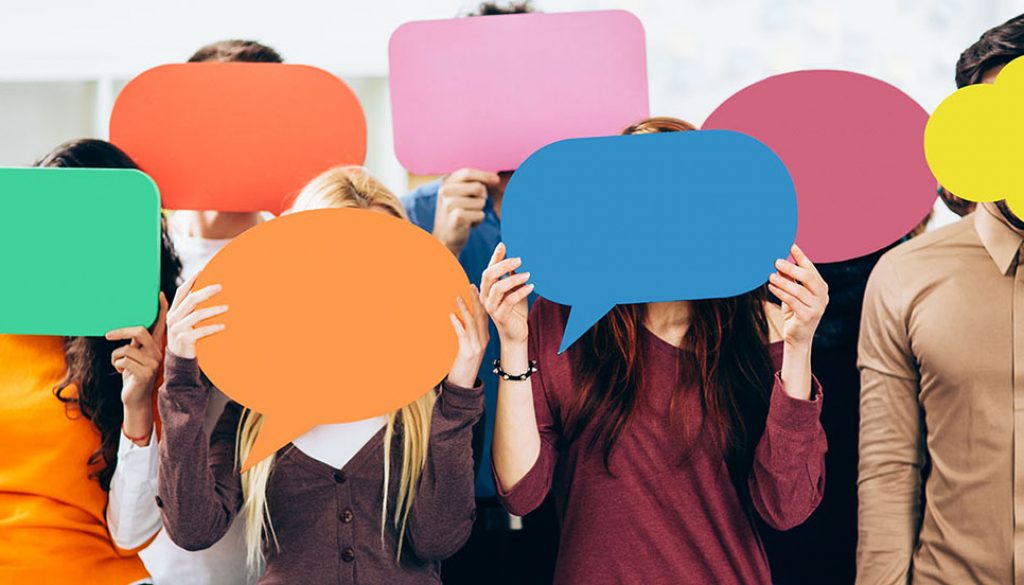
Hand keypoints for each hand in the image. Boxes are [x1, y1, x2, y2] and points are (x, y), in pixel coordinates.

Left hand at [106, 293, 168, 409]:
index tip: (159, 294)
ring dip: (115, 357)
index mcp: (155, 346)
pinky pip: (123, 361)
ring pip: (126, 349)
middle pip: (140, 331)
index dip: (161, 309)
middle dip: (121, 332)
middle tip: (108, 335)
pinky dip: (117, 365)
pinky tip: (122, 372)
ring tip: (119, 365)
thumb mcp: (135, 356)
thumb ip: (135, 343)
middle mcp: (157, 353)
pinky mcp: (145, 374)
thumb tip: (126, 329)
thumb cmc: (132, 375)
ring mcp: (152, 363)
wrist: (135, 399)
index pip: (161, 325)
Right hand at [166, 272, 227, 358]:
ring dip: (213, 310)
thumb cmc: (187, 335)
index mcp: (173, 310)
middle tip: (221, 287)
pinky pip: (200, 332)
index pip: (181, 291)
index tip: (203, 270)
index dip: (191, 280)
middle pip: (191, 300)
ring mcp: (177, 329)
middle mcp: (173, 318)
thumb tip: (207, 289)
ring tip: (227, 308)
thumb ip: (190, 307)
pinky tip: (223, 326)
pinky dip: (213, 328)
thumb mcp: (185, 320)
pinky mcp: (183, 340)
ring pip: (196, 315)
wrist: (179, 358)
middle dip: (206, 292)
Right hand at [433, 169, 499, 255]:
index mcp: (446, 183)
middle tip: (473, 207)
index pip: (467, 173)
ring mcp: (449, 204)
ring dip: (479, 211)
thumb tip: (496, 179)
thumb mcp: (460, 195)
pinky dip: (478, 221)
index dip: (484, 175)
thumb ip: (473, 184)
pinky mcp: (457, 217)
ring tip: (468, 216)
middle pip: (478, 187)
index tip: (496, 180)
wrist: (444, 239)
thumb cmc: (456, 215)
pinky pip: (480, 215)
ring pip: (481, 202)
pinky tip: (468, 225)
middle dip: (482, 197)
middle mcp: (445, 191)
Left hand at [447, 284, 489, 387]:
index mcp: (485, 337)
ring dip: (465, 309)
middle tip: (472, 285)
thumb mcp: (468, 347)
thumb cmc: (463, 365)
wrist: (463, 385)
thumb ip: (465, 333)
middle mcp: (483, 340)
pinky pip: (462, 335)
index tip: (478, 287)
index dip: (483, 301)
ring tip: (458, 298)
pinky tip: (451, 316)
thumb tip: (458, 317)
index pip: (486, 315)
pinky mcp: (467, 353)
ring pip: (472, 323)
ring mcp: (476, 347)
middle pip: (482, 316)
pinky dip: (457, 324)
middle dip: (477, 300)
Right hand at [480, 243, 532, 344]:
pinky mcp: (500, 316)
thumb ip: (513, 275)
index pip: (489, 268)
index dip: (495, 256)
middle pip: (489, 275)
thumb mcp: (515, 289)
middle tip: (520, 259)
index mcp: (487, 288)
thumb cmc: (515, 309)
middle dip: (504, 265)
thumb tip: (517, 258)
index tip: (504, 245)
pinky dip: (521, 292)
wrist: (516, 333)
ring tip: (528, 274)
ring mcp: (491, 307)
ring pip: (498, 288)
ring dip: (514, 279)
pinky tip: (531, 287)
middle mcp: (485, 296)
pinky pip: (509, 301)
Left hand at [767, 244, 828, 349]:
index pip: (812, 269)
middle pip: (808, 277)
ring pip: (798, 290)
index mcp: (821, 288)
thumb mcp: (793, 294)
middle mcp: (823, 296)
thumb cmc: (795, 312)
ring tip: (770, 276)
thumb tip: (780, 263)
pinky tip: (771, 287)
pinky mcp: (808, 317)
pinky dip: (780, 293)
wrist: (798, 337)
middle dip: (792, 268)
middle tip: (776, 261)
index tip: (791, 246)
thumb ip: (791, 280)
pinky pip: (792, 301)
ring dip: (783, 281)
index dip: (802, 257)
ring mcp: (817, 307)